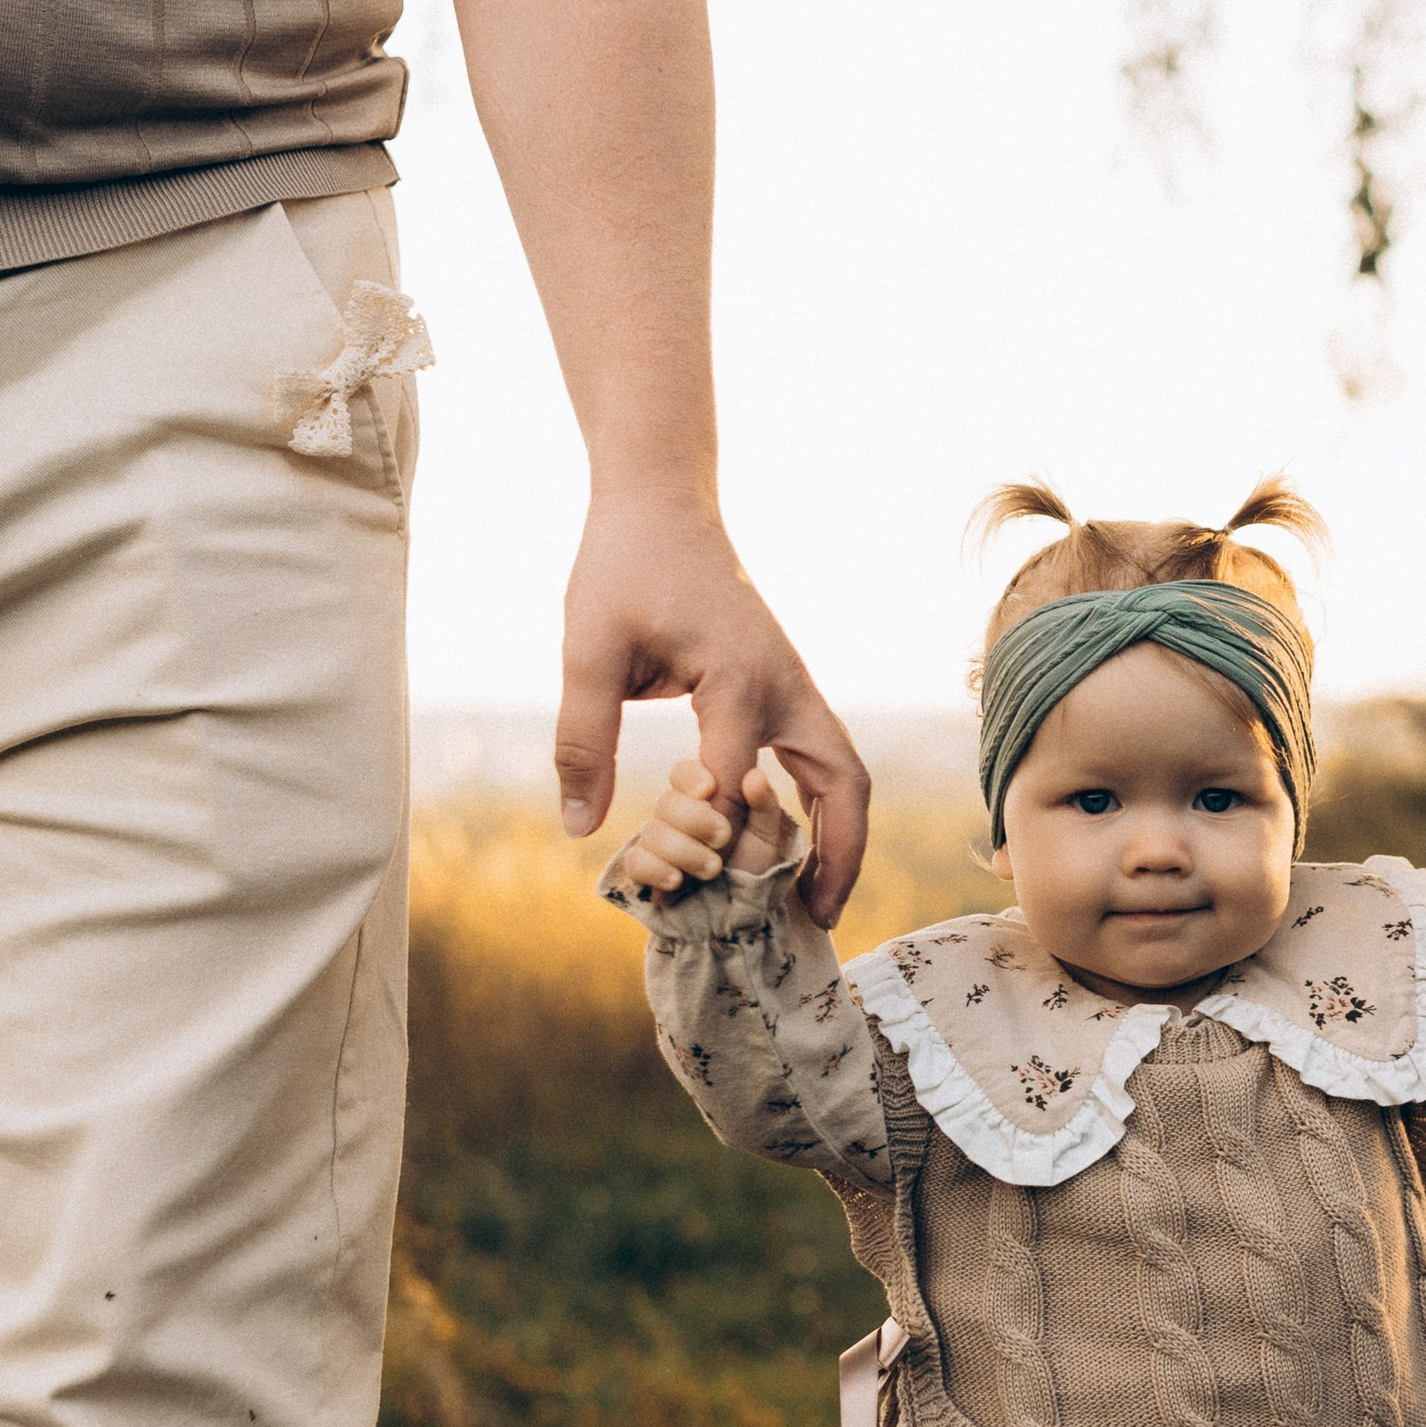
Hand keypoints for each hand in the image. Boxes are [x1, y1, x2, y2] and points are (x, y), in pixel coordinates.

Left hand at [556, 491, 868, 925]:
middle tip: (813, 923)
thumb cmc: (622, 567)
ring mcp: (794, 685)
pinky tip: (792, 848)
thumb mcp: (588, 648)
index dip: (709, 843)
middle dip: (835, 859)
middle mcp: (784, 686)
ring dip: (839, 839)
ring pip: (845, 773)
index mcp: (737, 679)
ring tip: (815, 903)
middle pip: (841, 786)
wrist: (661, 503)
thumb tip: (580, 829)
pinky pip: (821, 757)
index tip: (669, 882)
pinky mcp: (786, 686)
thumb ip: (584, 739)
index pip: (739, 789)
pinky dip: (818, 807)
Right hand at [611, 755, 798, 900]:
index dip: (690, 778)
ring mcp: (656, 842)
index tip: (709, 790)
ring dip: (684, 851)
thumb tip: (756, 774)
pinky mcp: (645, 871)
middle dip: (695, 820)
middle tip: (723, 838)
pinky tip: (677, 880)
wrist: (739, 913)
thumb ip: (763, 805)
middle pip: (666, 802)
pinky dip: (656, 870)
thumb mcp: (766, 837)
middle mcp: (673, 815)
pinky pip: (635, 862)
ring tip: (713, 870)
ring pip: (652, 832)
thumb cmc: (752, 867)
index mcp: (701, 798)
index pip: (682, 773)